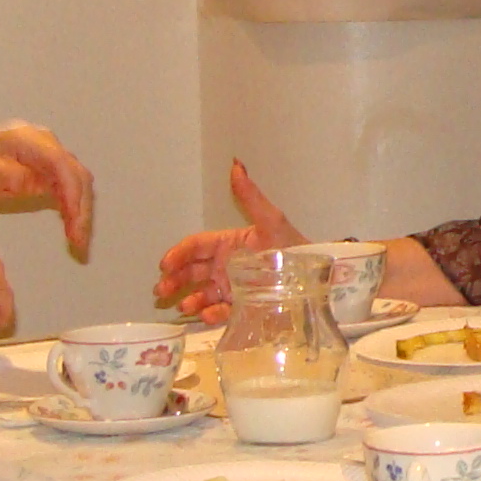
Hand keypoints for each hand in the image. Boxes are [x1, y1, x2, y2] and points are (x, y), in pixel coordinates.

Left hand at [0, 125, 95, 258]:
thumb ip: (4, 172)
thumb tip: (29, 182)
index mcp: (28, 140)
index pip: (59, 162)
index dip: (70, 190)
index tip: (72, 217)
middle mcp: (46, 145)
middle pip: (76, 174)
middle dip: (81, 208)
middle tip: (78, 241)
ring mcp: (50, 157)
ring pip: (78, 184)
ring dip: (81, 212)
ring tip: (78, 242)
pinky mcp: (49, 172)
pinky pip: (69, 191)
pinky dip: (74, 210)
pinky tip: (72, 230)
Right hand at [153, 161, 302, 318]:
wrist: (319, 276)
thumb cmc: (293, 245)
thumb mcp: (271, 220)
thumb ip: (250, 197)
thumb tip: (236, 165)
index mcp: (229, 243)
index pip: (196, 247)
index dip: (179, 254)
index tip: (166, 264)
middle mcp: (227, 265)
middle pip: (192, 271)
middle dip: (175, 279)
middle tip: (161, 290)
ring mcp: (233, 287)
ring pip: (203, 293)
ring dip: (190, 299)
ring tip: (183, 307)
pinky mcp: (243, 307)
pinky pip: (223, 312)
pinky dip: (212, 314)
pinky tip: (206, 316)